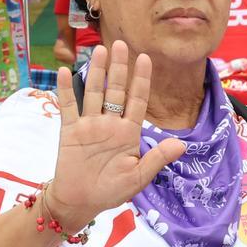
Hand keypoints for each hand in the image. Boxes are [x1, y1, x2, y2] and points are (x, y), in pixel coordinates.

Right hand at [45, 42, 185, 228]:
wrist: (81, 202)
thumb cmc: (112, 191)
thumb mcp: (139, 177)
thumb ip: (157, 159)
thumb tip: (181, 145)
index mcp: (129, 132)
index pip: (138, 100)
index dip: (141, 80)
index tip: (146, 58)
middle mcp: (110, 124)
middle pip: (116, 90)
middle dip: (119, 67)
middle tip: (121, 43)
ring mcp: (89, 125)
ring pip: (94, 93)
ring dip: (96, 72)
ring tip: (99, 50)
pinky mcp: (69, 131)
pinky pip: (68, 107)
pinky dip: (66, 90)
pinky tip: (65, 72)